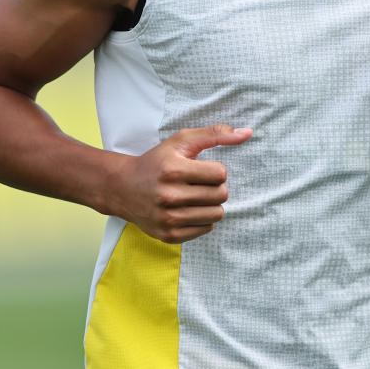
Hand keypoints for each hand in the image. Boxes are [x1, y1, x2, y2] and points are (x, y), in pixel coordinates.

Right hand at [107, 124, 251, 242]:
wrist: (122, 187)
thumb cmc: (157, 161)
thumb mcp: (182, 141)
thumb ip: (215, 134)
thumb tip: (248, 133)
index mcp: (174, 170)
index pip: (220, 174)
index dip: (215, 170)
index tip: (201, 169)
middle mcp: (169, 196)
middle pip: (221, 195)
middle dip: (215, 187)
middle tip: (199, 184)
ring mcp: (168, 219)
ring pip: (217, 214)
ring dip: (211, 204)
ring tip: (195, 196)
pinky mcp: (168, 235)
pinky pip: (205, 229)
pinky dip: (202, 219)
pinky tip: (188, 209)